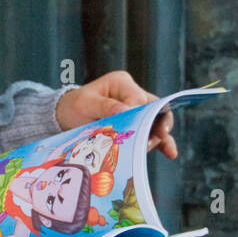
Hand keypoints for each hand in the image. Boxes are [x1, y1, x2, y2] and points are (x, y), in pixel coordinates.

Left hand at [55, 70, 177, 159]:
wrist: (67, 116)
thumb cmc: (75, 106)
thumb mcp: (85, 104)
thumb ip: (105, 106)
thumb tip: (128, 110)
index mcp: (121, 83)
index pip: (138, 98)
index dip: (140, 114)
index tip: (137, 128)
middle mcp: (133, 94)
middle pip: (154, 108)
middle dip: (158, 125)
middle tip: (157, 138)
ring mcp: (137, 109)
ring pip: (156, 121)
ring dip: (161, 136)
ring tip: (166, 150)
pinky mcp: (137, 124)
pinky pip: (151, 132)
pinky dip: (160, 142)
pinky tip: (170, 153)